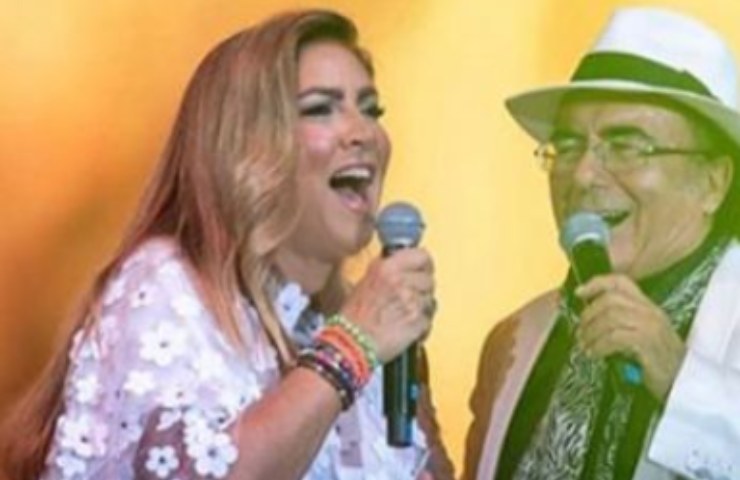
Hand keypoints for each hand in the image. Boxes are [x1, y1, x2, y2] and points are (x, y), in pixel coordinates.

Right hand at [340, 248, 434, 362]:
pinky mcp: (418, 321)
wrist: (351, 343)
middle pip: (429, 279)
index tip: (422, 271)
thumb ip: (387, 271)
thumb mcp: (366, 282)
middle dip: (422, 290)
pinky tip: (406, 329)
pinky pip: (428, 320)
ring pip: (430, 300)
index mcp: (387, 268)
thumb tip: (405, 266)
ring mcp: (412, 301)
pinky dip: (420, 327)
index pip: (422, 256)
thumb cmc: (354, 318)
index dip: (424, 266)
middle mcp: (401, 281)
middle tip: (410, 298)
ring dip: (422, 309)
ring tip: (404, 316)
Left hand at [576, 274, 685, 400]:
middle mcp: (651, 312)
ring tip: (584, 346)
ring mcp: (651, 326)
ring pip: (611, 317)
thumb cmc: (657, 363)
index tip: (579, 293)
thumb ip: (621, 324)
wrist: (683, 383)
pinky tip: (594, 354)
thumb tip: (588, 320)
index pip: (621, 282)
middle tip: (579, 332)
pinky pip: (615, 337)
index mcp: (648, 306)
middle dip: (589, 314)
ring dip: (591, 332)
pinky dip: (599, 345)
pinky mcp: (648, 343)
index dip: (597, 283)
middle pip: (610, 299)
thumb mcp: (640, 336)